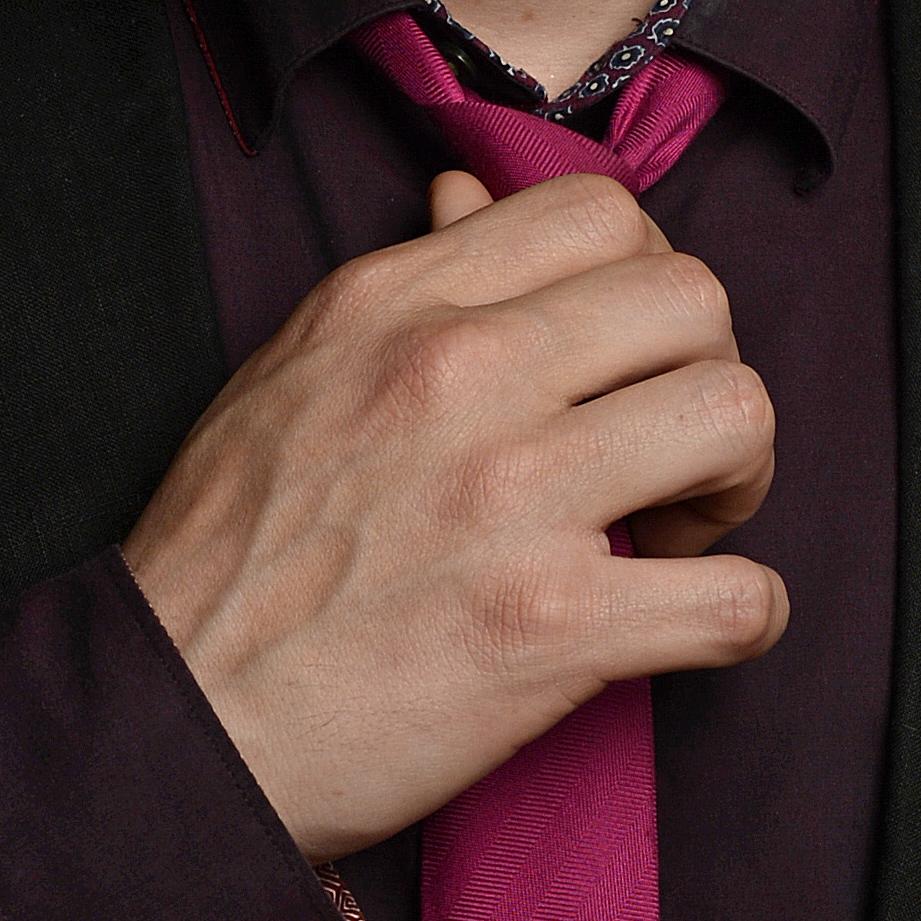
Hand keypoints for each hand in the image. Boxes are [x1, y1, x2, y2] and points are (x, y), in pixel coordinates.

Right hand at [120, 168, 784, 862]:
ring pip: (736, 417)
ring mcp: (512, 498)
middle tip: (670, 456)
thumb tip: (468, 197)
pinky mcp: (549, 626)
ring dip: (740, 484)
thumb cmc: (227, 557)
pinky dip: (745, 616)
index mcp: (400, 305)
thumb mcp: (293, 374)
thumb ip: (404, 284)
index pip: (601, 212)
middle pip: (694, 299)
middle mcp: (461, 375)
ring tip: (680, 535)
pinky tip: (694, 626)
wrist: (175, 722)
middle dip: (710, 373)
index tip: (623, 359)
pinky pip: (738, 596)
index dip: (644, 281)